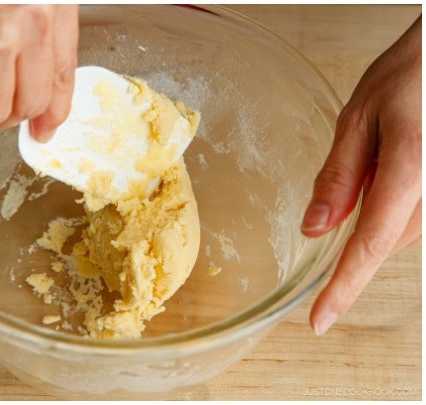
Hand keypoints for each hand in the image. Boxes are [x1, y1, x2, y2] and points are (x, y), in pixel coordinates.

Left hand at [302, 16, 421, 334]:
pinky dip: (399, 206)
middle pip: (385, 240)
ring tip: (383, 157)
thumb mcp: (359, 117)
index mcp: (409, 170)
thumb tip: (315, 230)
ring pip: (404, 231)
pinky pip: (419, 215)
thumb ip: (339, 176)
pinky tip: (399, 167)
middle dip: (357, 230)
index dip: (343, 288)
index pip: (369, 245)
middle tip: (356, 170)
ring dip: (381, 215)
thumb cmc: (412, 74)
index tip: (320, 320)